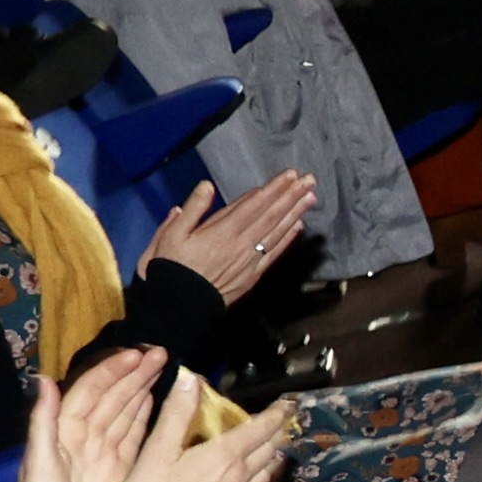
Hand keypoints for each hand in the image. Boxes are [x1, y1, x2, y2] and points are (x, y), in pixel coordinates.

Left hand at [16, 347, 171, 481]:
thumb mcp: (39, 464)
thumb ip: (43, 422)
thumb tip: (45, 379)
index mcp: (64, 430)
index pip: (91, 391)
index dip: (112, 371)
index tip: (136, 356)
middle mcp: (85, 435)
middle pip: (113, 397)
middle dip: (135, 374)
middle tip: (161, 355)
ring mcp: (104, 452)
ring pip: (125, 412)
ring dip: (142, 388)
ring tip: (163, 368)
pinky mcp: (120, 470)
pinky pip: (133, 436)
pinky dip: (144, 416)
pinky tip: (155, 400)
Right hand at [113, 367, 295, 481]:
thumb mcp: (158, 449)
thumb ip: (177, 413)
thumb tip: (190, 379)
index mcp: (224, 456)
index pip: (260, 429)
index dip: (276, 414)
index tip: (288, 405)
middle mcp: (240, 478)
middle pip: (270, 450)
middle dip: (278, 433)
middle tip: (284, 422)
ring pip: (267, 474)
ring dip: (273, 457)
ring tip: (275, 449)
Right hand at [141, 173, 314, 302]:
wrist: (177, 306)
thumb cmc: (170, 267)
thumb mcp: (171, 234)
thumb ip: (192, 209)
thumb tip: (207, 186)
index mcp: (221, 230)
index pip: (253, 204)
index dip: (273, 188)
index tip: (289, 175)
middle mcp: (241, 243)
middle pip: (271, 215)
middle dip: (291, 196)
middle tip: (310, 180)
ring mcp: (250, 260)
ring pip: (277, 232)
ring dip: (295, 213)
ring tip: (310, 197)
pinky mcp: (253, 274)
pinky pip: (274, 252)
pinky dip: (287, 238)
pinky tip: (298, 226)